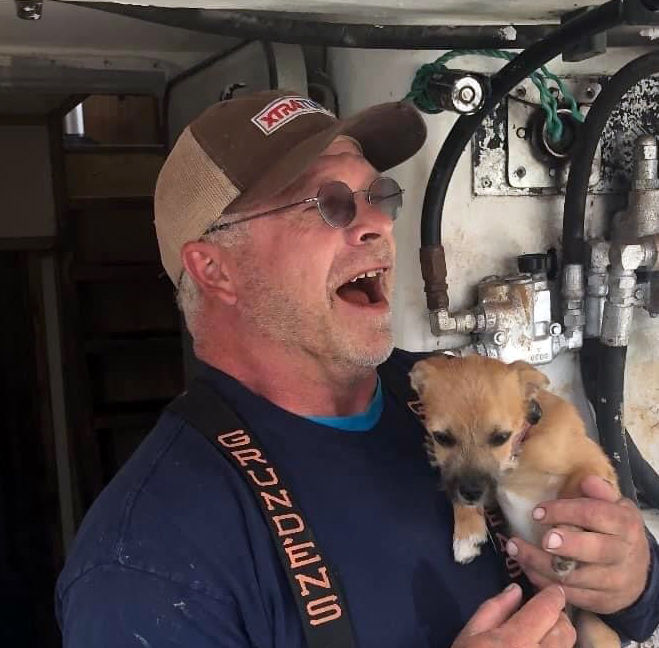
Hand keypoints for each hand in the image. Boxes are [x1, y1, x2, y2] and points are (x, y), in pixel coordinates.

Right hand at [452, 583, 574, 647]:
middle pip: (566, 629)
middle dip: (557, 617)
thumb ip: (495, 609)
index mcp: (516, 640)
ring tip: (541, 638)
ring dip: (559, 639)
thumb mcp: (470, 635)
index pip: (548, 608)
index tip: (551, 591)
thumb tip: (516, 590)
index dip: (552, 595)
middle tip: (544, 616)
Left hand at [506, 476, 650, 613]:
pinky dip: (543, 581)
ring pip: (574, 577)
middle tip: (540, 538)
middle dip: (564, 544)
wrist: (638, 575)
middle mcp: (621, 554)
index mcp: (624, 525)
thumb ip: (600, 493)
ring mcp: (611, 581)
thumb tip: (586, 480)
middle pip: (592, 551)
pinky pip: (568, 595)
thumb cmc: (617, 532)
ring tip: (514, 548)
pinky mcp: (599, 601)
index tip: (537, 512)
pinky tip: (526, 567)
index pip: (594, 515)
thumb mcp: (617, 508)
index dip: (564, 512)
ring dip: (539, 564)